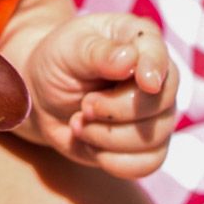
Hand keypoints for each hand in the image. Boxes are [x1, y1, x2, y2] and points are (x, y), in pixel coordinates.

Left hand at [21, 12, 178, 179]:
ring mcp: (155, 112)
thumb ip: (97, 52)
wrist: (42, 97)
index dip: (155, 68)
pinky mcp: (146, 145)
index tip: (146, 83)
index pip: (158, 52)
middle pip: (160, 102)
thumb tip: (129, 60)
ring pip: (154, 138)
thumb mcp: (68, 49)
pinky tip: (90, 143)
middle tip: (84, 106)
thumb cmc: (58, 62)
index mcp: (138, 39)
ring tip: (79, 122)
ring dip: (107, 137)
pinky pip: (147, 164)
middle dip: (115, 110)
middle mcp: (156, 75)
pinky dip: (113, 160)